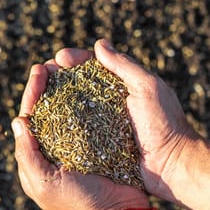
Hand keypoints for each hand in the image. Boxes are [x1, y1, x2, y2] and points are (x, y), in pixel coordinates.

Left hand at [12, 57, 148, 209]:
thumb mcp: (44, 184)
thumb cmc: (79, 203)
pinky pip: (90, 119)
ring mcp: (78, 147)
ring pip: (68, 112)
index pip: (30, 118)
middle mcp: (56, 150)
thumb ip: (26, 154)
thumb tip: (18, 121)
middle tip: (52, 64)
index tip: (39, 70)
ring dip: (67, 90)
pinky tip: (91, 86)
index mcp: (38, 158)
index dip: (33, 93)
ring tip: (70, 68)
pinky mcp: (99, 145)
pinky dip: (88, 102)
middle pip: (47, 111)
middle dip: (47, 86)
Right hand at [52, 40, 199, 199]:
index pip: (96, 66)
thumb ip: (124, 66)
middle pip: (80, 85)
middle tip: (43, 71)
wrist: (172, 165)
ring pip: (75, 107)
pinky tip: (45, 120)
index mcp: (125, 85)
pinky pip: (77, 132)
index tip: (60, 57)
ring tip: (37, 92)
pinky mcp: (100, 146)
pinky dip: (62, 124)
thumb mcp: (147, 87)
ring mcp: (104, 125)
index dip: (76, 59)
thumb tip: (99, 44)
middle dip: (60, 76)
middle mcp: (112, 103)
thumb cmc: (164, 123)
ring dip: (56, 98)